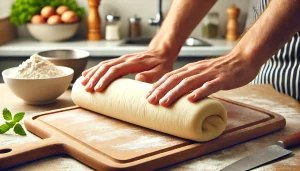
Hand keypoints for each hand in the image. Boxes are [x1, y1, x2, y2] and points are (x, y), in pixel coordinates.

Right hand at [81, 49, 175, 91]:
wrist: (162, 52)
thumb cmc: (162, 64)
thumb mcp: (161, 72)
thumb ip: (151, 76)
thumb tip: (138, 78)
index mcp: (134, 62)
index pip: (116, 69)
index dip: (105, 79)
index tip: (98, 89)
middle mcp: (126, 59)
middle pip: (106, 67)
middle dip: (95, 78)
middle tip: (87, 89)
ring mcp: (122, 59)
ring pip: (104, 65)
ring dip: (93, 74)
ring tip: (83, 84)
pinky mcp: (121, 60)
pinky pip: (105, 64)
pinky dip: (95, 69)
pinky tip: (87, 75)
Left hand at [145, 52, 260, 106]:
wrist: (243, 59)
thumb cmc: (222, 69)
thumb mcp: (202, 73)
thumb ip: (191, 80)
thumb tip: (178, 93)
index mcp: (191, 69)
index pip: (170, 77)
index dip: (157, 86)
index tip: (147, 96)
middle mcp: (197, 70)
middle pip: (175, 79)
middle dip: (161, 90)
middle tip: (150, 101)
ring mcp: (209, 74)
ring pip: (188, 83)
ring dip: (174, 93)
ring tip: (164, 102)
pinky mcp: (221, 79)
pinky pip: (209, 86)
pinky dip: (199, 92)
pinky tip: (191, 99)